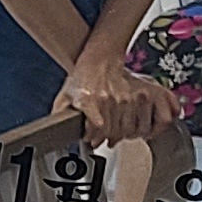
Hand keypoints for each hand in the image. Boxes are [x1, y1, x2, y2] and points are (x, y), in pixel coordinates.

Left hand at [63, 53, 178, 143]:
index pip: (97, 129)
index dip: (94, 138)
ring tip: (117, 133)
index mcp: (90, 100)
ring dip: (124, 135)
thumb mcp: (65, 95)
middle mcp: (110, 99)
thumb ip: (59, 112)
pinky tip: (136, 129)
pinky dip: (144, 128)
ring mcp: (127, 97)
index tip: (91, 140)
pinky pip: (146, 119)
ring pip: (130, 128)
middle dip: (108, 139)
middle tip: (105, 139)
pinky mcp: (141, 93)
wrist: (100, 60)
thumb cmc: (83, 78)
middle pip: (114, 132)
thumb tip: (54, 128)